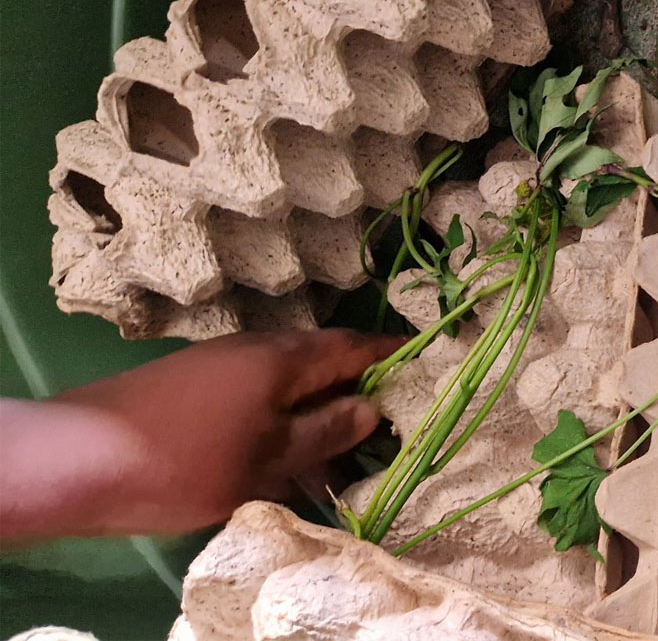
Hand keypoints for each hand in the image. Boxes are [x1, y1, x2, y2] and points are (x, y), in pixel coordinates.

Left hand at [1, 329, 401, 542]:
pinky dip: (280, 413)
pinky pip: (256, 392)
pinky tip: (278, 449)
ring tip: (338, 443)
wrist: (79, 457)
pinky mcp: (192, 385)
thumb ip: (322, 433)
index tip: (427, 357)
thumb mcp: (266, 461)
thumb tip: (370, 408)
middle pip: (319, 359)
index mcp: (282, 359)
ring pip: (285, 379)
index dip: (391, 353)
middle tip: (390, 414)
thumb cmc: (184, 461)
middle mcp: (254, 348)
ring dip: (315, 403)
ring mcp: (219, 363)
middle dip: (355, 383)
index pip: (352, 346)